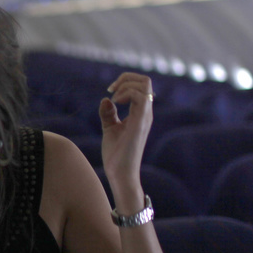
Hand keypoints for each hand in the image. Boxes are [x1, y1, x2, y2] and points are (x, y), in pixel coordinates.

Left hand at [99, 72, 152, 210]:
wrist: (120, 173)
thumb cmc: (116, 155)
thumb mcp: (110, 129)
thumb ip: (108, 114)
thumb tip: (106, 99)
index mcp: (140, 112)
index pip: (141, 85)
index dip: (124, 82)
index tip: (109, 91)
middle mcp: (146, 112)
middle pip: (145, 80)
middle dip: (126, 78)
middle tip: (111, 90)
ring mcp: (145, 117)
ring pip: (145, 85)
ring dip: (125, 86)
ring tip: (114, 99)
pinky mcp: (140, 122)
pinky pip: (140, 97)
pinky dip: (126, 94)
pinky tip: (116, 103)